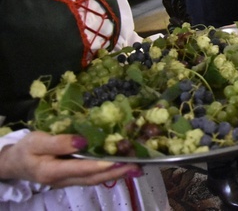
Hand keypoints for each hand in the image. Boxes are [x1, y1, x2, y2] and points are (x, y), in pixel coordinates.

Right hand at [0, 132, 141, 187]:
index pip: (80, 169)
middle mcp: (63, 180)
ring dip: (117, 174)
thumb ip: (58, 142)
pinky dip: (110, 172)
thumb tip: (82, 140)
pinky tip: (124, 167)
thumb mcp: (36, 141)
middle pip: (93, 177)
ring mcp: (70, 181)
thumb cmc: (26, 149)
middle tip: (137, 165)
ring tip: (137, 168)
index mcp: (52, 171)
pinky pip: (94, 176)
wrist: (15, 162)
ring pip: (96, 179)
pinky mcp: (74, 177)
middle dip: (116, 172)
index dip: (100, 165)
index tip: (118, 159)